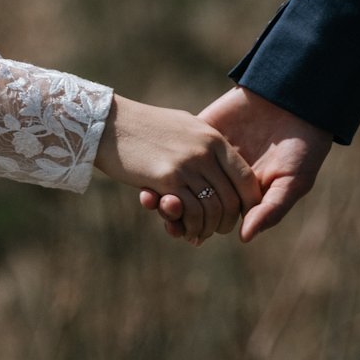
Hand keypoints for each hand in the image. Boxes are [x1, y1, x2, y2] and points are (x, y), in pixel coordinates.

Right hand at [92, 95, 260, 242]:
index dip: (248, 202)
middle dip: (228, 222)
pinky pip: (193, 212)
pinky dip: (192, 227)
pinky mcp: (168, 179)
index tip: (241, 216)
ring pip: (214, 209)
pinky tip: (185, 231)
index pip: (246, 177)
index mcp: (214, 138)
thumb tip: (221, 162)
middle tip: (218, 231)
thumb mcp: (184, 127)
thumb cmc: (145, 127)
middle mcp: (206, 151)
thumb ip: (205, 145)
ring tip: (199, 235)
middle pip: (233, 198)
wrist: (110, 124)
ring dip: (208, 228)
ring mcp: (188, 165)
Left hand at [136, 86, 331, 242]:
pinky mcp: (202, 130)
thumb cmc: (303, 148)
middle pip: (188, 203)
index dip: (193, 229)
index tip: (184, 234)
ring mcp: (209, 155)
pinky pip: (177, 149)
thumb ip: (270, 210)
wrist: (298, 101)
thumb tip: (244, 237)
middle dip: (172, 214)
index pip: (210, 220)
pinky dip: (163, 161)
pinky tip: (153, 172)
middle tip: (166, 217)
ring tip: (152, 199)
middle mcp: (220, 180)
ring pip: (176, 179)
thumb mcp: (293, 182)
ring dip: (161, 191)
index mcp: (239, 198)